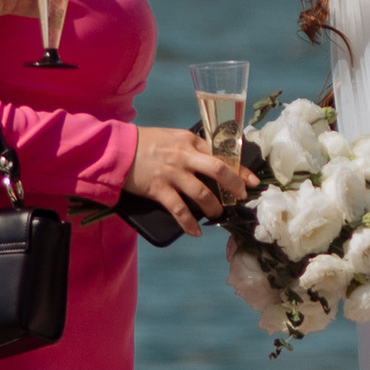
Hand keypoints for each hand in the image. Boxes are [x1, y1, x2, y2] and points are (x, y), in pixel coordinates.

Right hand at [127, 126, 241, 236]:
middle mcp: (184, 156)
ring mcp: (172, 173)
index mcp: (190, 141)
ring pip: (201, 193)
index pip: (221, 155)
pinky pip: (179, 209)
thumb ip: (192, 147)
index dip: (239, 170)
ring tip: (218, 214)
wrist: (117, 149)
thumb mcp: (173, 137)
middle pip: (218, 170)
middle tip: (241, 198)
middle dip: (234, 186)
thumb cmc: (146, 143)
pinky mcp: (158, 189)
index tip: (252, 181)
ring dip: (213, 207)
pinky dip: (189, 223)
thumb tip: (212, 162)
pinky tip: (195, 231)